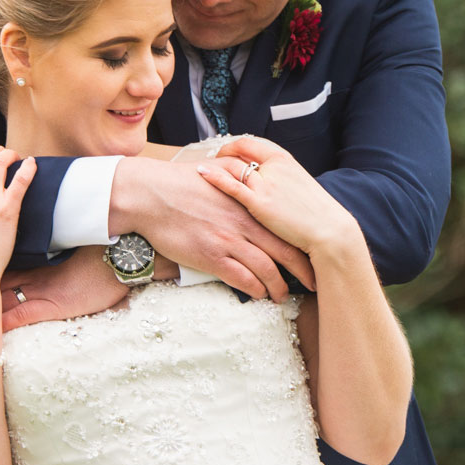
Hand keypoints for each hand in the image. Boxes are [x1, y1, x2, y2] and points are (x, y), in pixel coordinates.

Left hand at [0, 252, 131, 329]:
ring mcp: (41, 292)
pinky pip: (19, 316)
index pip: (1, 268)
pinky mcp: (52, 306)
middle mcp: (33, 276)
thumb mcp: (74, 245)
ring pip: (1, 300)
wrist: (121, 256)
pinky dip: (1, 323)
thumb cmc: (103, 250)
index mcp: (37, 263)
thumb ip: (54, 245)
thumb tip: (43, 234)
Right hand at [110, 157, 315, 298]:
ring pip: (265, 270)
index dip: (302, 246)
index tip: (312, 257)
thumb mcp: (218, 168)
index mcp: (249, 205)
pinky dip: (254, 289)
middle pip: (283, 253)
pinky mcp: (211, 257)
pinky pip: (241, 279)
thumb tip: (253, 172)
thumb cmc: (181, 182)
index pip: (285, 229)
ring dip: (277, 287)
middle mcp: (244, 225)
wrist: (151, 195)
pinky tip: (258, 294)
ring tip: (281, 295)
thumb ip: (240, 173)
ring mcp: (228, 242)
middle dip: (301, 272)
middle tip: (312, 284)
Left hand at [198, 136, 363, 262]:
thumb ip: (281, 179)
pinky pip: (232, 186)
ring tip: (200, 167)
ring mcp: (267, 184)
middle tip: (210, 158)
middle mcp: (274, 166)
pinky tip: (202, 173)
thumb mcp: (299, 186)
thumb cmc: (316, 214)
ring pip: (234, 168)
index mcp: (285, 160)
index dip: (234, 145)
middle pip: (239, 153)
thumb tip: (267, 181)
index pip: (252, 143)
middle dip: (222, 153)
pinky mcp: (260, 203)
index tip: (224, 150)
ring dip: (216, 165)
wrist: (329, 231)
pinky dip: (215, 177)